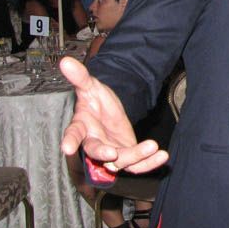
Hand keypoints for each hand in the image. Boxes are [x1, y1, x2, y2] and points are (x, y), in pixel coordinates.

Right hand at [60, 57, 168, 173]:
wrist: (111, 110)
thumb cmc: (96, 102)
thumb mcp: (91, 87)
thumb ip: (80, 77)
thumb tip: (66, 61)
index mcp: (82, 127)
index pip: (73, 134)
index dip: (70, 140)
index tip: (66, 147)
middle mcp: (94, 143)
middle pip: (96, 152)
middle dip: (104, 153)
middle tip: (113, 152)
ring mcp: (111, 153)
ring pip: (120, 161)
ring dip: (136, 156)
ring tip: (152, 146)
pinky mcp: (127, 158)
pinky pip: (137, 166)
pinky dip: (149, 164)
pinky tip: (163, 156)